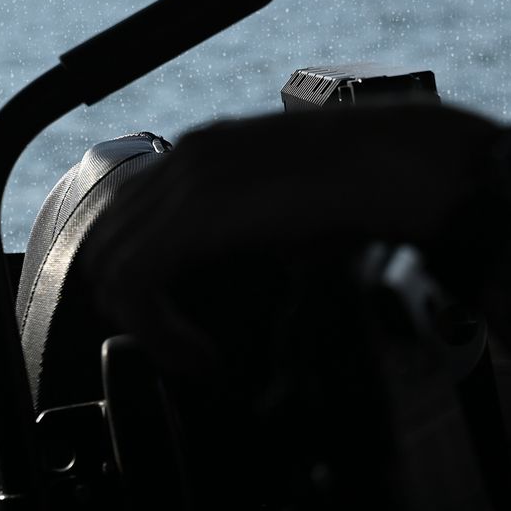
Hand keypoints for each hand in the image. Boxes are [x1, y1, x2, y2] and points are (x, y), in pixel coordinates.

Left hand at [75, 101, 501, 368]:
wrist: (405, 165)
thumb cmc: (375, 196)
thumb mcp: (305, 233)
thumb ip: (268, 267)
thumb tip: (273, 342)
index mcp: (207, 154)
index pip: (128, 218)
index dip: (143, 284)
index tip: (186, 329)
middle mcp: (187, 158)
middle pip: (106, 241)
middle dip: (135, 308)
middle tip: (185, 350)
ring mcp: (187, 179)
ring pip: (110, 263)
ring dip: (145, 324)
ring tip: (194, 357)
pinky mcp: (195, 212)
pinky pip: (134, 280)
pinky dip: (157, 330)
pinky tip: (201, 354)